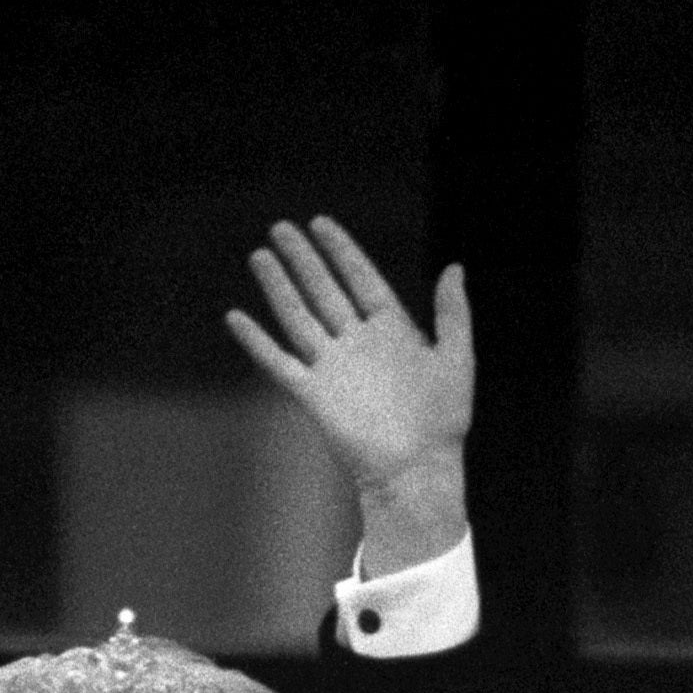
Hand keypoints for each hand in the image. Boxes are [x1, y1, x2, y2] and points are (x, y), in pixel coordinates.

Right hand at [224, 217, 472, 541]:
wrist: (417, 469)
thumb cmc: (443, 421)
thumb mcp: (457, 359)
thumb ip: (453, 313)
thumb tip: (454, 266)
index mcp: (392, 330)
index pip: (361, 278)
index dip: (341, 250)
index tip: (321, 223)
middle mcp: (357, 343)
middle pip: (324, 290)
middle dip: (303, 259)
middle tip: (281, 227)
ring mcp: (333, 367)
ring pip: (298, 317)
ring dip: (278, 287)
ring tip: (260, 255)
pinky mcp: (313, 394)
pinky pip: (279, 362)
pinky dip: (256, 341)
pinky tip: (236, 318)